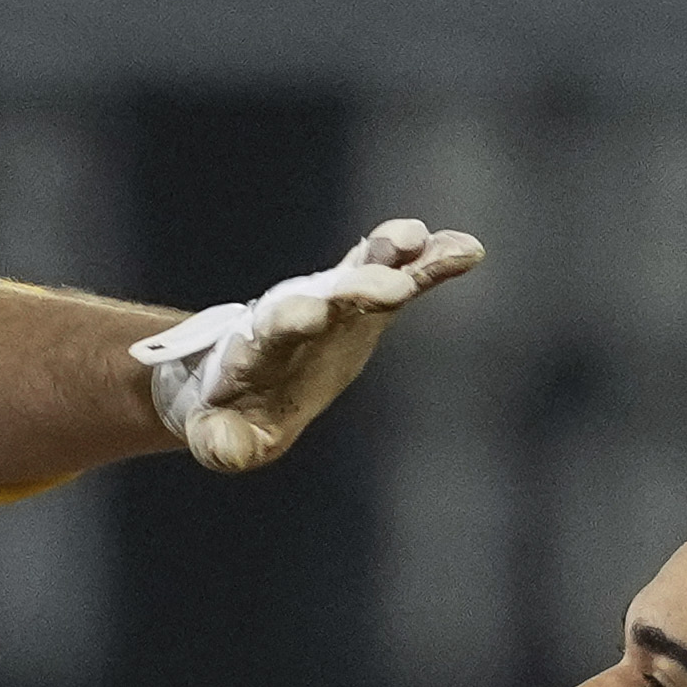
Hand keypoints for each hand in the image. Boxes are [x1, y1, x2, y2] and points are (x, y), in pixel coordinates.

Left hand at [128, 217, 488, 471]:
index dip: (289, 320)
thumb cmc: (231, 410)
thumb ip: (222, 443)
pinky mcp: (367, 300)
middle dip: (356, 288)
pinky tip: (466, 249)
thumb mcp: (220, 436)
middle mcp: (298, 314)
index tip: (307, 313)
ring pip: (361, 271)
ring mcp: (334, 302)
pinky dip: (431, 261)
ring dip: (389, 255)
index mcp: (259, 348)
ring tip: (419, 239)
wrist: (234, 373)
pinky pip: (403, 276)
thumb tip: (225, 447)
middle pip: (326, 294)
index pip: (272, 329)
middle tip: (389, 284)